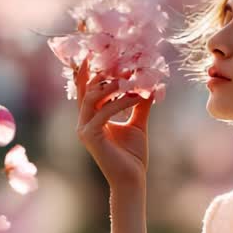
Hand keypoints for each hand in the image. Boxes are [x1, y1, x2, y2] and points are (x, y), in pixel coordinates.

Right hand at [74, 60, 152, 190]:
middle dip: (106, 74)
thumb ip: (139, 104)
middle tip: (126, 64)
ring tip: (131, 79)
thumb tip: (149, 85)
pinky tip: (137, 97)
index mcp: (91, 118)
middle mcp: (83, 122)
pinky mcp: (90, 137)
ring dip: (112, 86)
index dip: (88, 71)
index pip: (86, 90)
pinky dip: (120, 102)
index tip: (95, 52)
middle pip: (88, 89)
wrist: (132, 179)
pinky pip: (103, 112)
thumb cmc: (133, 154)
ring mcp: (84, 129)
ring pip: (92, 97)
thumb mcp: (138, 123)